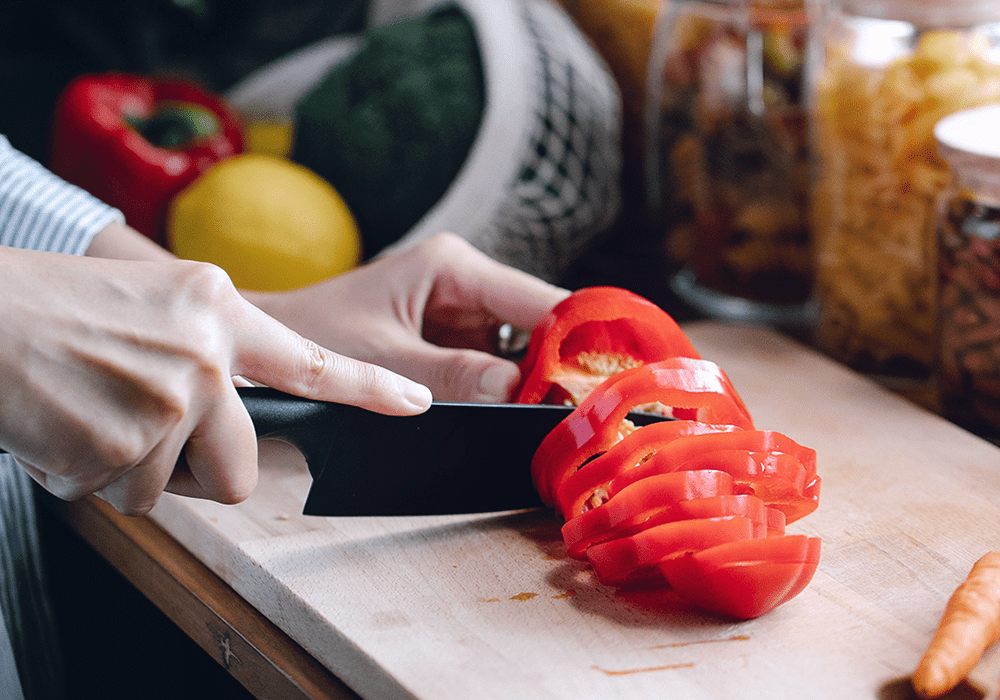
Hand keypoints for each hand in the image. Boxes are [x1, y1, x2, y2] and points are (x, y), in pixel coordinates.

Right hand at [0, 244, 430, 514]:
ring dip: (130, 468)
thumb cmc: (53, 308)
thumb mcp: (153, 303)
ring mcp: (170, 401)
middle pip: (242, 465)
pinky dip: (91, 476)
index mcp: (218, 309)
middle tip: (146, 433)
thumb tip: (233, 411)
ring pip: (172, 487)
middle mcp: (206, 354)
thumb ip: (210, 349)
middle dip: (201, 469)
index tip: (416, 403)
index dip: (370, 388)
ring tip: (89, 412)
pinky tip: (65, 428)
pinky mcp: (126, 446)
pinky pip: (123, 496)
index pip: (312, 361)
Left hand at [244, 233, 570, 401]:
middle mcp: (465, 282)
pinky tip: (530, 416)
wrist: (268, 342)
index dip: (578, 338)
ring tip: (567, 420)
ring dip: (542, 383)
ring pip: (525, 349)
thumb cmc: (311, 335)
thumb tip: (519, 392)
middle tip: (590, 413)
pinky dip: (514, 392)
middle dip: (564, 367)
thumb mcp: (382, 359)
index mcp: (451, 267)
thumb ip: (450, 376)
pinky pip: (498, 365)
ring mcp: (462, 311)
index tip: (608, 380)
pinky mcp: (453, 339)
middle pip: (540, 325)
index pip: (538, 300)